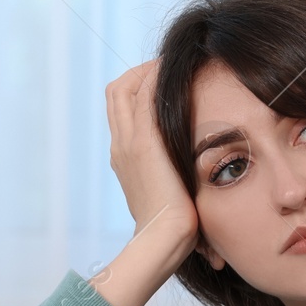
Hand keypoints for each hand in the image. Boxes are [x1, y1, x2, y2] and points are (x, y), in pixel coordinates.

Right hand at [106, 59, 199, 251]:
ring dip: (150, 72)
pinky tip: (179, 74)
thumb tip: (188, 175)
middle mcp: (120, 144)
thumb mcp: (167, 194)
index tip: (162, 83)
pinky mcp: (144, 143)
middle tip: (168, 69)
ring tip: (174, 67)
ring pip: (126, 87)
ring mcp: (128, 142)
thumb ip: (169, 175)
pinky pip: (145, 96)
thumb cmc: (171, 225)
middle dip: (141, 73)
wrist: (162, 238)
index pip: (120, 107)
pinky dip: (158, 80)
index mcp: (123, 155)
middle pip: (117, 90)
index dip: (137, 88)